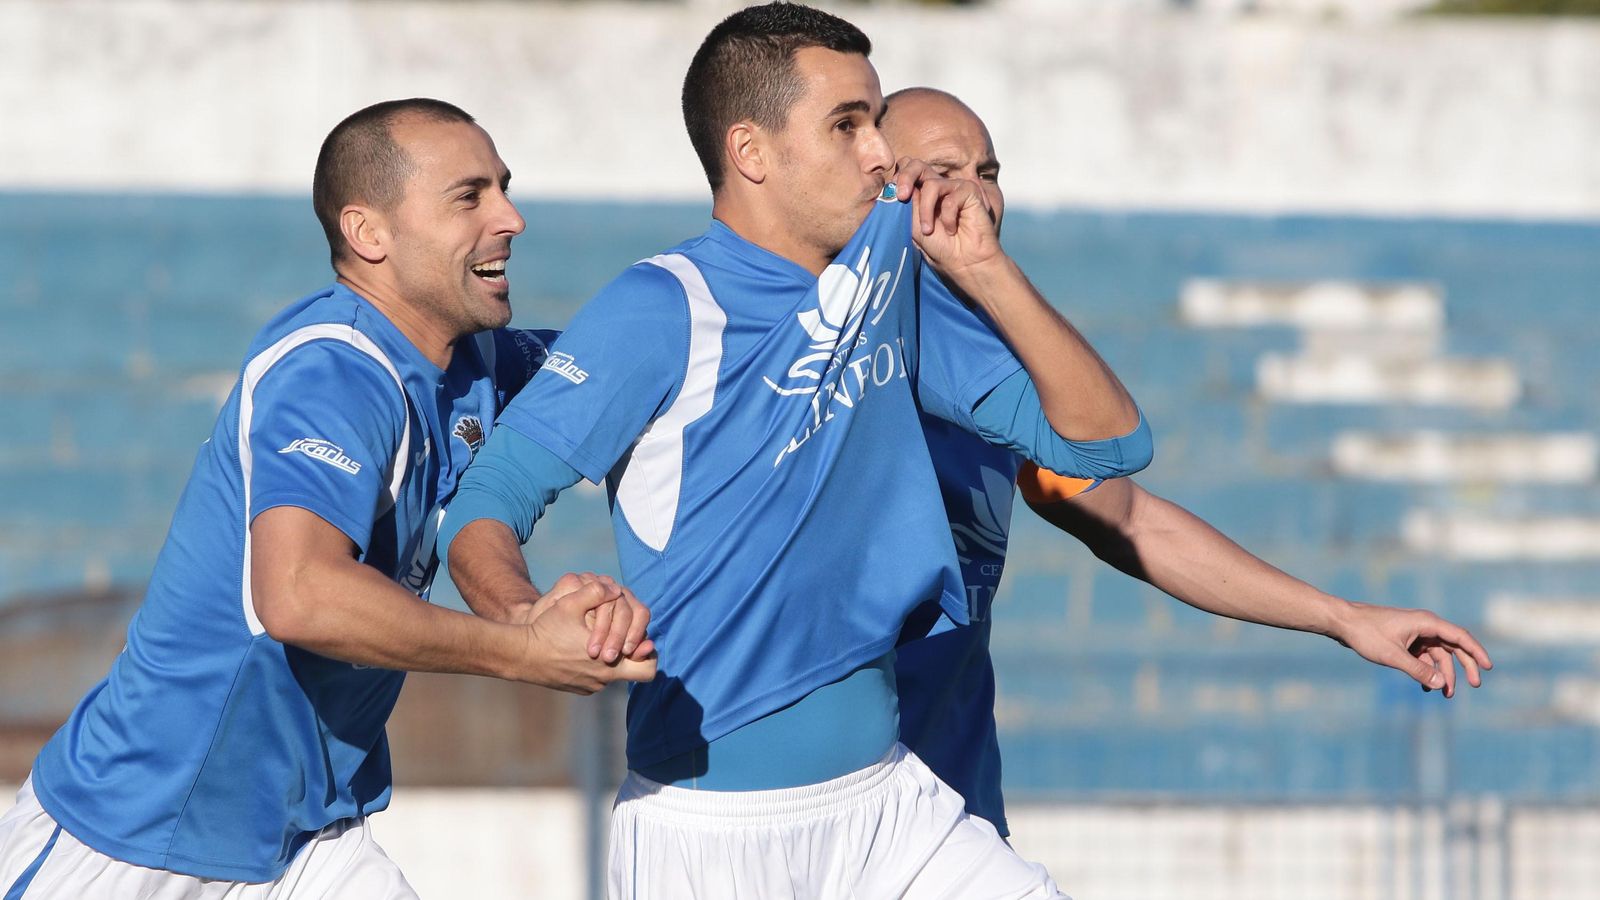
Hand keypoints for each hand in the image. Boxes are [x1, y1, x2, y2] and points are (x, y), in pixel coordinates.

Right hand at [514, 574, 656, 693]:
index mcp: (609, 663)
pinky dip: (596, 665)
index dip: (648, 651)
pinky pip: (597, 678)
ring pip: (614, 673)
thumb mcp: (570, 604)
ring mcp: (591, 686)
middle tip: (627, 639)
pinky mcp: (579, 689)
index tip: (641, 637)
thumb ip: (596, 592)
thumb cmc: (546, 629)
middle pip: (638, 674)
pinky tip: (582, 649)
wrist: (521, 656)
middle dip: (636, 657)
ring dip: (612, 658)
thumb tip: (615, 588)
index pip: (648, 667)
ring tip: (598, 638)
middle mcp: (604, 680)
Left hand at [888, 157, 1003, 283]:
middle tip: (902, 196)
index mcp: (921, 194)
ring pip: (931, 185)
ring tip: (928, 230)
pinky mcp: (969, 191)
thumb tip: (894, 187)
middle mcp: (937, 187)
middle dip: (905, 177)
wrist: (964, 263)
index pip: (906, 171)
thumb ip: (906, 205)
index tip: (892, 196)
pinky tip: (952, 230)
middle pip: (916, 165)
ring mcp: (953, 187)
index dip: (897, 178)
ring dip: (926, 211)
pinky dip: (948, 217)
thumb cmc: (940, 248)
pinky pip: (951, 198)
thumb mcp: (914, 226)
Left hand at [1331, 601, 1492, 697]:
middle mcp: (1424, 625)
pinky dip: (1427, 670)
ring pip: (1438, 654)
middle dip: (1465, 666)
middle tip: (1475, 685)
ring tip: (1445, 695)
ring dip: (1443, 673)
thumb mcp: (1393, 656)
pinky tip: (1425, 687)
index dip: (1476, 652)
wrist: (1343, 623)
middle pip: (1453, 646)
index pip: (1460, 637)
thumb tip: (1442, 684)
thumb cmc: (1366, 634)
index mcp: (1426, 622)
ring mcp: (1415, 633)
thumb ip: (1418, 671)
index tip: (1489, 667)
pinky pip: (1424, 657)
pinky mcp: (1406, 640)